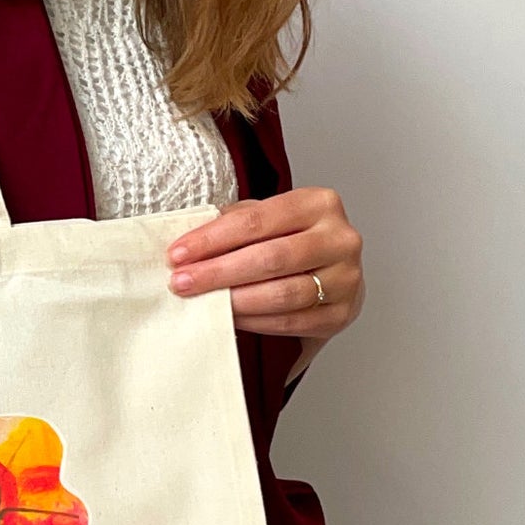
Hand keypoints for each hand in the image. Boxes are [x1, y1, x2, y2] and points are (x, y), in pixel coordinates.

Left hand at [166, 188, 363, 356]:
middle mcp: (340, 238)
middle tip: (182, 283)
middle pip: (270, 258)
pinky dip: (255, 321)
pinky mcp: (342, 314)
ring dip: (235, 301)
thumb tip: (187, 243)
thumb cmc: (292, 241)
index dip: (212, 239)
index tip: (177, 254)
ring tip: (203, 302)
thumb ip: (233, 223)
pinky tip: (231, 318)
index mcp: (319, 203)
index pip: (256, 220)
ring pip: (283, 294)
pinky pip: (291, 321)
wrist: (333, 272)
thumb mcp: (266, 219)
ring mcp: (347, 278)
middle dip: (218, 272)